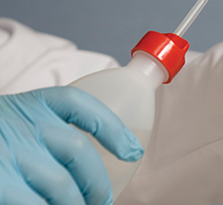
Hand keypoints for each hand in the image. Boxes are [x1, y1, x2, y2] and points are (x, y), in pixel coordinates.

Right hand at [0, 87, 142, 204]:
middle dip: (97, 183)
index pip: (77, 104)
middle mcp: (21, 122)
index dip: (112, 127)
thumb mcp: (13, 124)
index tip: (134, 151)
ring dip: (77, 203)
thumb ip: (45, 134)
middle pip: (78, 149)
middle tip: (103, 200)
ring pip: (61, 184)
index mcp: (30, 104)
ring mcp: (7, 151)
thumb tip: (86, 166)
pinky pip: (36, 204)